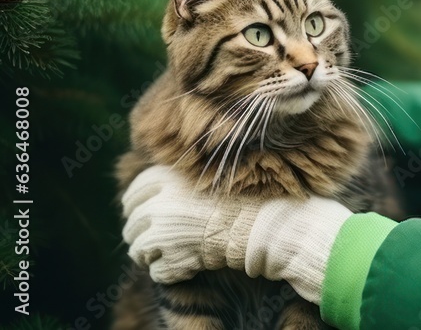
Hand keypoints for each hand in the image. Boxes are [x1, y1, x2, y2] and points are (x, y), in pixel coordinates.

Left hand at [122, 165, 352, 302]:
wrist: (262, 221)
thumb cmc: (241, 196)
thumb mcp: (207, 176)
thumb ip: (177, 181)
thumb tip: (155, 190)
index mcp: (162, 179)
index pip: (132, 195)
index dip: (135, 207)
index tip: (143, 214)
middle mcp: (155, 204)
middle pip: (131, 224)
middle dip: (139, 234)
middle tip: (155, 241)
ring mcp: (160, 233)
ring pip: (138, 250)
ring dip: (150, 255)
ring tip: (169, 255)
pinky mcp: (170, 258)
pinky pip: (156, 271)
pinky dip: (166, 271)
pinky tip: (184, 266)